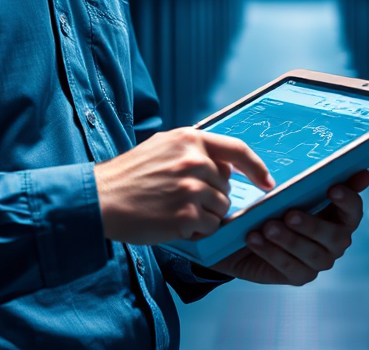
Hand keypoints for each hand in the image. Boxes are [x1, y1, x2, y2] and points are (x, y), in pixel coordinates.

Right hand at [93, 128, 273, 244]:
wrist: (101, 198)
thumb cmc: (130, 174)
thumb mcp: (162, 146)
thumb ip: (192, 149)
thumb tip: (223, 164)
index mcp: (189, 138)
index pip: (237, 149)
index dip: (256, 167)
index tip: (267, 181)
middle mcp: (194, 160)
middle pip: (225, 186)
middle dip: (212, 197)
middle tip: (182, 199)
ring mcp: (191, 188)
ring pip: (220, 208)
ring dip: (204, 215)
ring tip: (175, 209)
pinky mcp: (186, 215)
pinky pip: (209, 227)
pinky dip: (196, 230)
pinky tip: (173, 222)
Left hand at [209, 170, 368, 285]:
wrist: (250, 232)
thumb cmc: (280, 204)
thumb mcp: (294, 189)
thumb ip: (321, 180)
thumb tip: (363, 173)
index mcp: (339, 217)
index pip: (354, 211)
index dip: (347, 200)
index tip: (332, 188)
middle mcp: (335, 242)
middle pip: (335, 237)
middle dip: (312, 225)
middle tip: (289, 214)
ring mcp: (318, 262)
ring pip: (311, 254)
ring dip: (288, 240)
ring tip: (267, 226)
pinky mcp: (299, 276)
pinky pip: (288, 267)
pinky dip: (271, 252)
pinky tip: (254, 238)